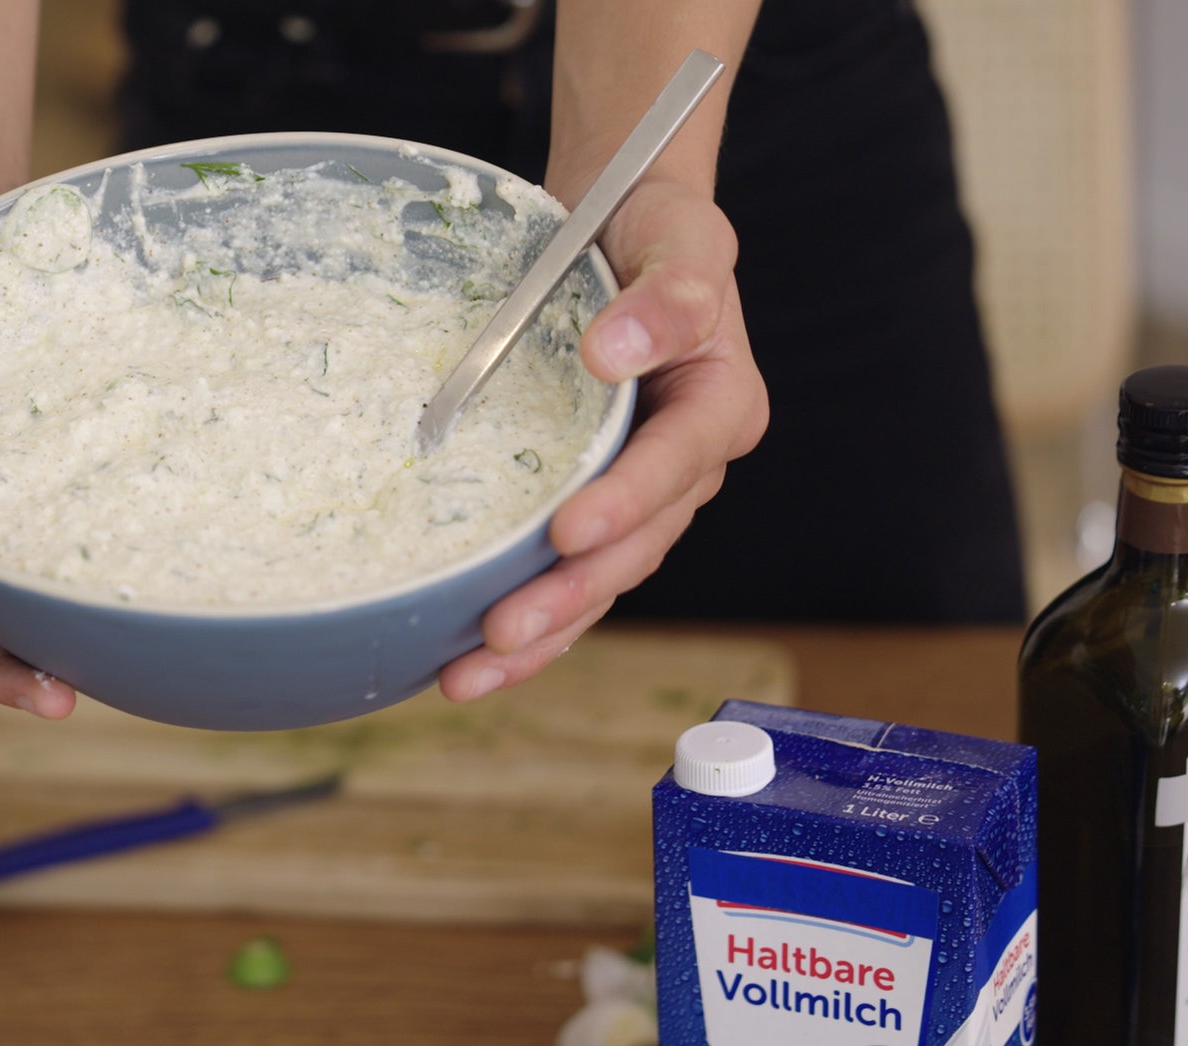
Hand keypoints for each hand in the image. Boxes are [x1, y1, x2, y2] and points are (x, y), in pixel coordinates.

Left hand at [439, 176, 769, 699]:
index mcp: (718, 404)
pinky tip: (469, 661)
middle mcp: (687, 465)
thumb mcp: (680, 242)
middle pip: (636, 546)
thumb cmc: (655, 233)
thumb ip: (666, 298)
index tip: (567, 530)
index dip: (625, 502)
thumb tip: (614, 352)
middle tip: (500, 630)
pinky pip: (570, 577)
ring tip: (469, 674)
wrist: (627, 231)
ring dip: (542, 635)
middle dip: (569, 595)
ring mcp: (643, 496)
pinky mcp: (599, 508)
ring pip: (602, 580)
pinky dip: (530, 623)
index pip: (675, 463)